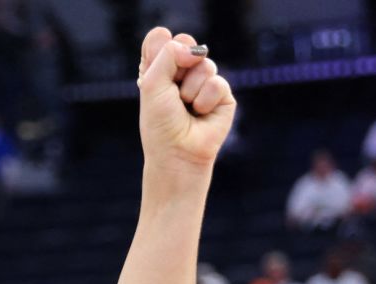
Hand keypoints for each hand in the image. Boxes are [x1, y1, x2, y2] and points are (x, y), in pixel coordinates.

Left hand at [137, 28, 235, 174]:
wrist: (178, 153)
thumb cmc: (161, 123)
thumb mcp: (153, 84)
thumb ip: (169, 55)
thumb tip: (198, 49)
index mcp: (159, 69)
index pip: (161, 39)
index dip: (161, 46)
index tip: (155, 69)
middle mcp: (182, 73)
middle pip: (185, 42)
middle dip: (179, 64)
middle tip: (173, 89)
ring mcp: (203, 83)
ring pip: (204, 63)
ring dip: (190, 89)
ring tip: (186, 107)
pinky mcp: (223, 96)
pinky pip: (217, 82)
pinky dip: (205, 100)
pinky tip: (200, 114)